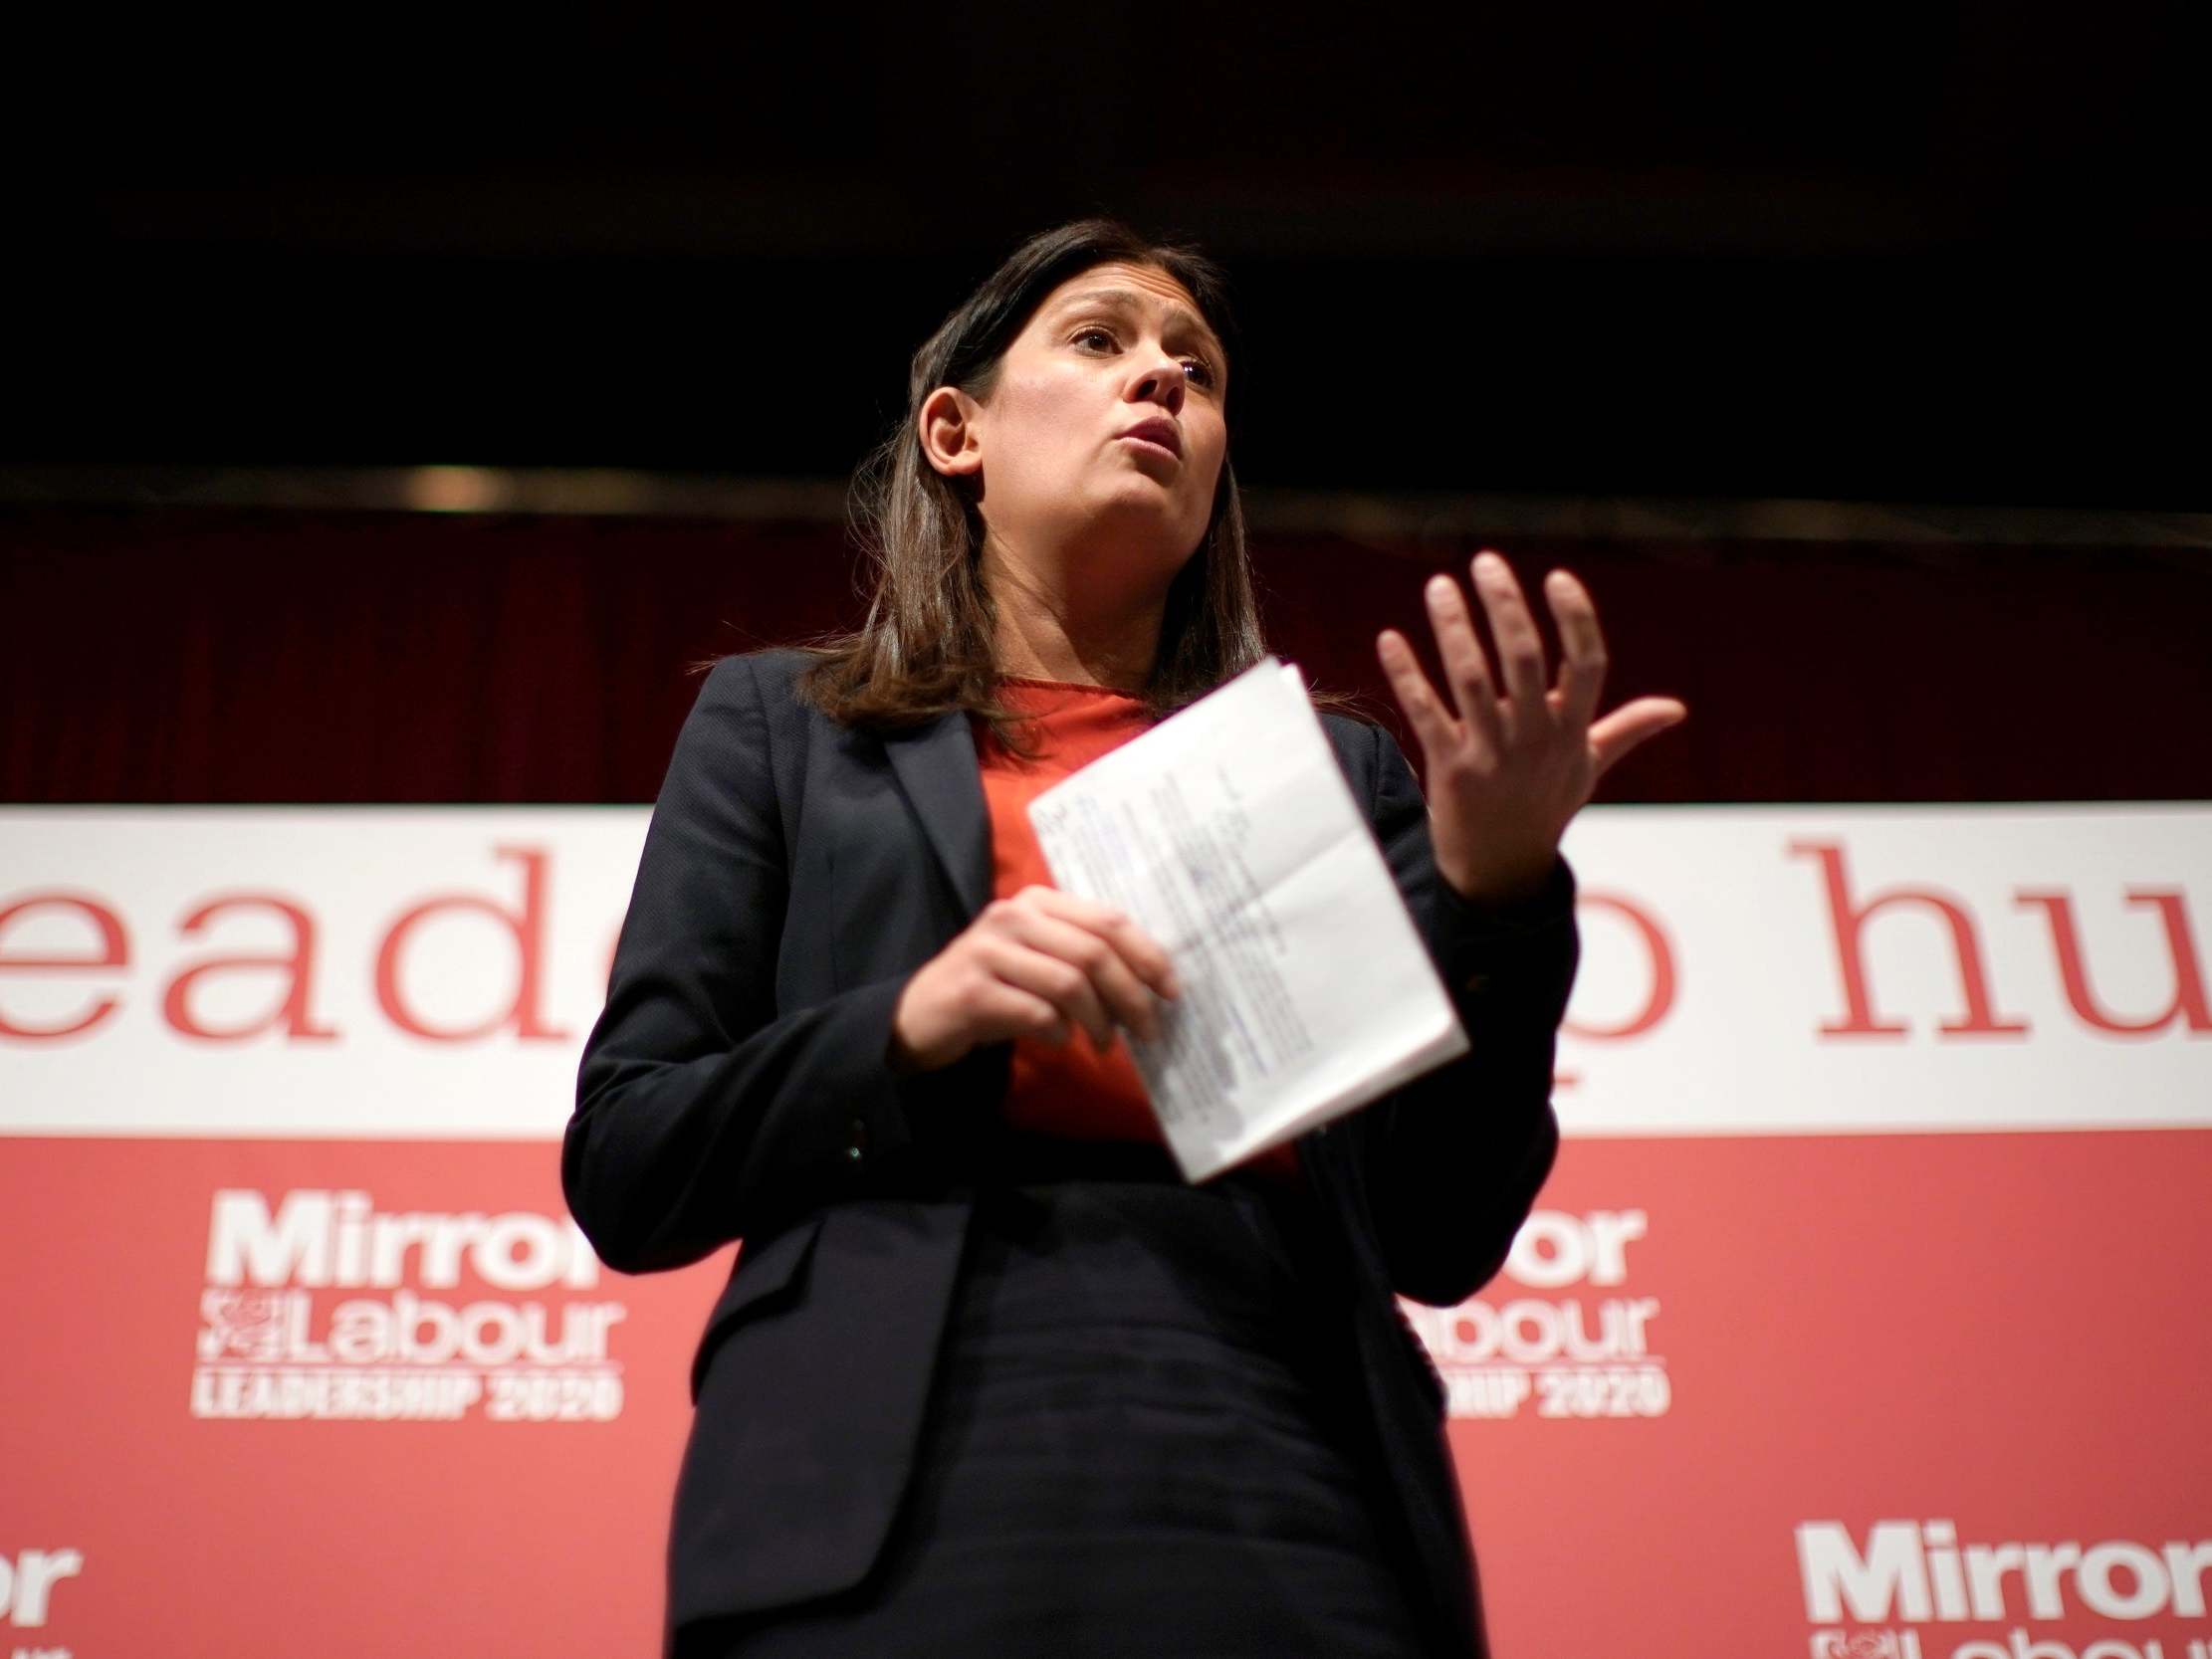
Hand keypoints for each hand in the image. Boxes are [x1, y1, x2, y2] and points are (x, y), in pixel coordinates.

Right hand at [888, 886, 1180, 1074]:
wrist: (921, 1014)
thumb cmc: (994, 987)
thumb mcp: (1038, 958)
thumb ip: (1085, 955)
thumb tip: (1152, 984)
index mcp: (1037, 901)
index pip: (1108, 920)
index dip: (1148, 955)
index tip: (1172, 991)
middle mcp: (1013, 916)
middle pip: (1094, 953)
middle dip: (1131, 996)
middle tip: (1148, 1031)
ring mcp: (989, 951)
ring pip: (1070, 984)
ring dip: (1100, 1021)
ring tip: (1105, 1044)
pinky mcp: (972, 991)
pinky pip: (1037, 1014)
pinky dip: (1060, 1033)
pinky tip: (1060, 1041)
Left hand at [1376, 549, 1686, 904]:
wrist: (1500, 871)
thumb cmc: (1546, 808)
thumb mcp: (1589, 768)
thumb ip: (1627, 730)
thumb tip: (1676, 709)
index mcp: (1573, 731)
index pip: (1587, 665)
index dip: (1575, 619)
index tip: (1558, 578)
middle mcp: (1535, 739)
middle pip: (1523, 659)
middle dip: (1505, 606)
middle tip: (1487, 563)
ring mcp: (1491, 754)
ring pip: (1470, 679)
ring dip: (1453, 629)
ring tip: (1439, 586)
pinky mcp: (1449, 769)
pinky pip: (1426, 713)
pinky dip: (1406, 675)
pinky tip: (1390, 639)